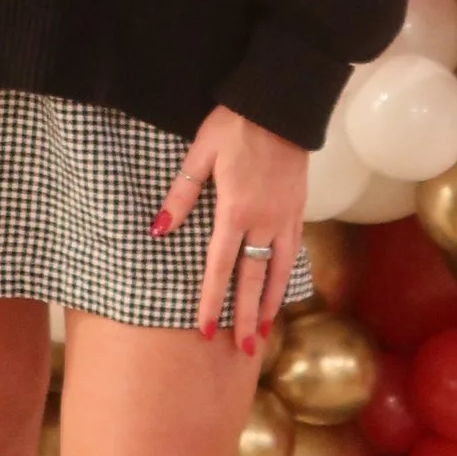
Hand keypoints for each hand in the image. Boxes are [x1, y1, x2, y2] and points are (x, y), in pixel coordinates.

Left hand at [155, 105, 309, 354]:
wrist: (280, 105)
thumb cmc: (236, 124)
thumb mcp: (201, 151)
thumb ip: (182, 193)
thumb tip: (159, 229)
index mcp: (235, 210)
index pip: (221, 267)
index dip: (213, 300)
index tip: (207, 330)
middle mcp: (263, 221)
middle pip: (253, 278)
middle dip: (246, 316)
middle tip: (244, 350)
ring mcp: (285, 216)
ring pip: (278, 270)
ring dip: (270, 303)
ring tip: (264, 332)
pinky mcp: (297, 208)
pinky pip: (291, 251)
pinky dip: (285, 276)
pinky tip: (280, 289)